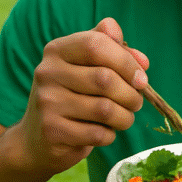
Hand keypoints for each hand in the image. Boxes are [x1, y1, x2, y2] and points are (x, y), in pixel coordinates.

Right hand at [10, 17, 148, 174]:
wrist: (38, 138)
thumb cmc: (74, 94)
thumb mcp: (89, 66)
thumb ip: (116, 53)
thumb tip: (143, 61)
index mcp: (57, 50)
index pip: (96, 44)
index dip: (126, 61)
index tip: (141, 77)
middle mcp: (47, 72)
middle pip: (104, 78)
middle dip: (131, 94)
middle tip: (136, 102)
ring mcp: (47, 102)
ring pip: (105, 109)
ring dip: (125, 117)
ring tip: (125, 117)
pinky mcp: (52, 131)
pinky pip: (97, 133)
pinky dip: (110, 135)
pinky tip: (104, 132)